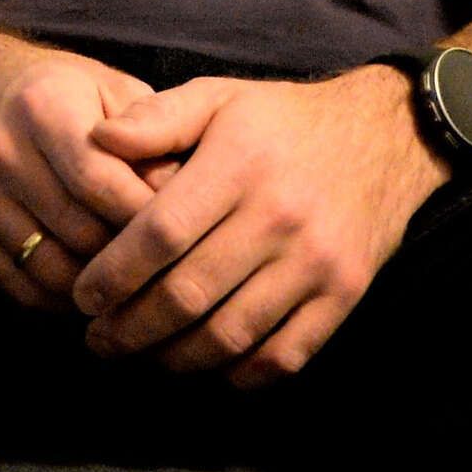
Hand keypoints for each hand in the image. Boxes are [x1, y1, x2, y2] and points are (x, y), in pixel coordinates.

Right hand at [0, 47, 186, 314]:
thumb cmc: (68, 95)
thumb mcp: (115, 90)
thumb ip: (152, 135)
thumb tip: (176, 195)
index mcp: (42, 105)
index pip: (99, 180)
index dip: (146, 215)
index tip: (183, 232)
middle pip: (78, 230)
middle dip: (128, 255)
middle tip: (166, 268)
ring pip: (50, 268)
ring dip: (98, 286)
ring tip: (134, 282)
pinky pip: (20, 286)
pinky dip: (63, 298)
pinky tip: (93, 289)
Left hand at [73, 67, 451, 389]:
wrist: (387, 137)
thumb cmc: (284, 121)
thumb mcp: (220, 97)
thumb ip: (156, 118)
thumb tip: (97, 143)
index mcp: (240, 165)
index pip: (160, 234)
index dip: (113, 274)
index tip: (84, 296)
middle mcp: (280, 216)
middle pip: (187, 295)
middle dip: (129, 329)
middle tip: (99, 339)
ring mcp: (317, 261)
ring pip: (228, 336)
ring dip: (173, 358)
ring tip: (143, 353)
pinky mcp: (345, 294)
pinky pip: (283, 356)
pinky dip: (238, 374)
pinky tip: (208, 363)